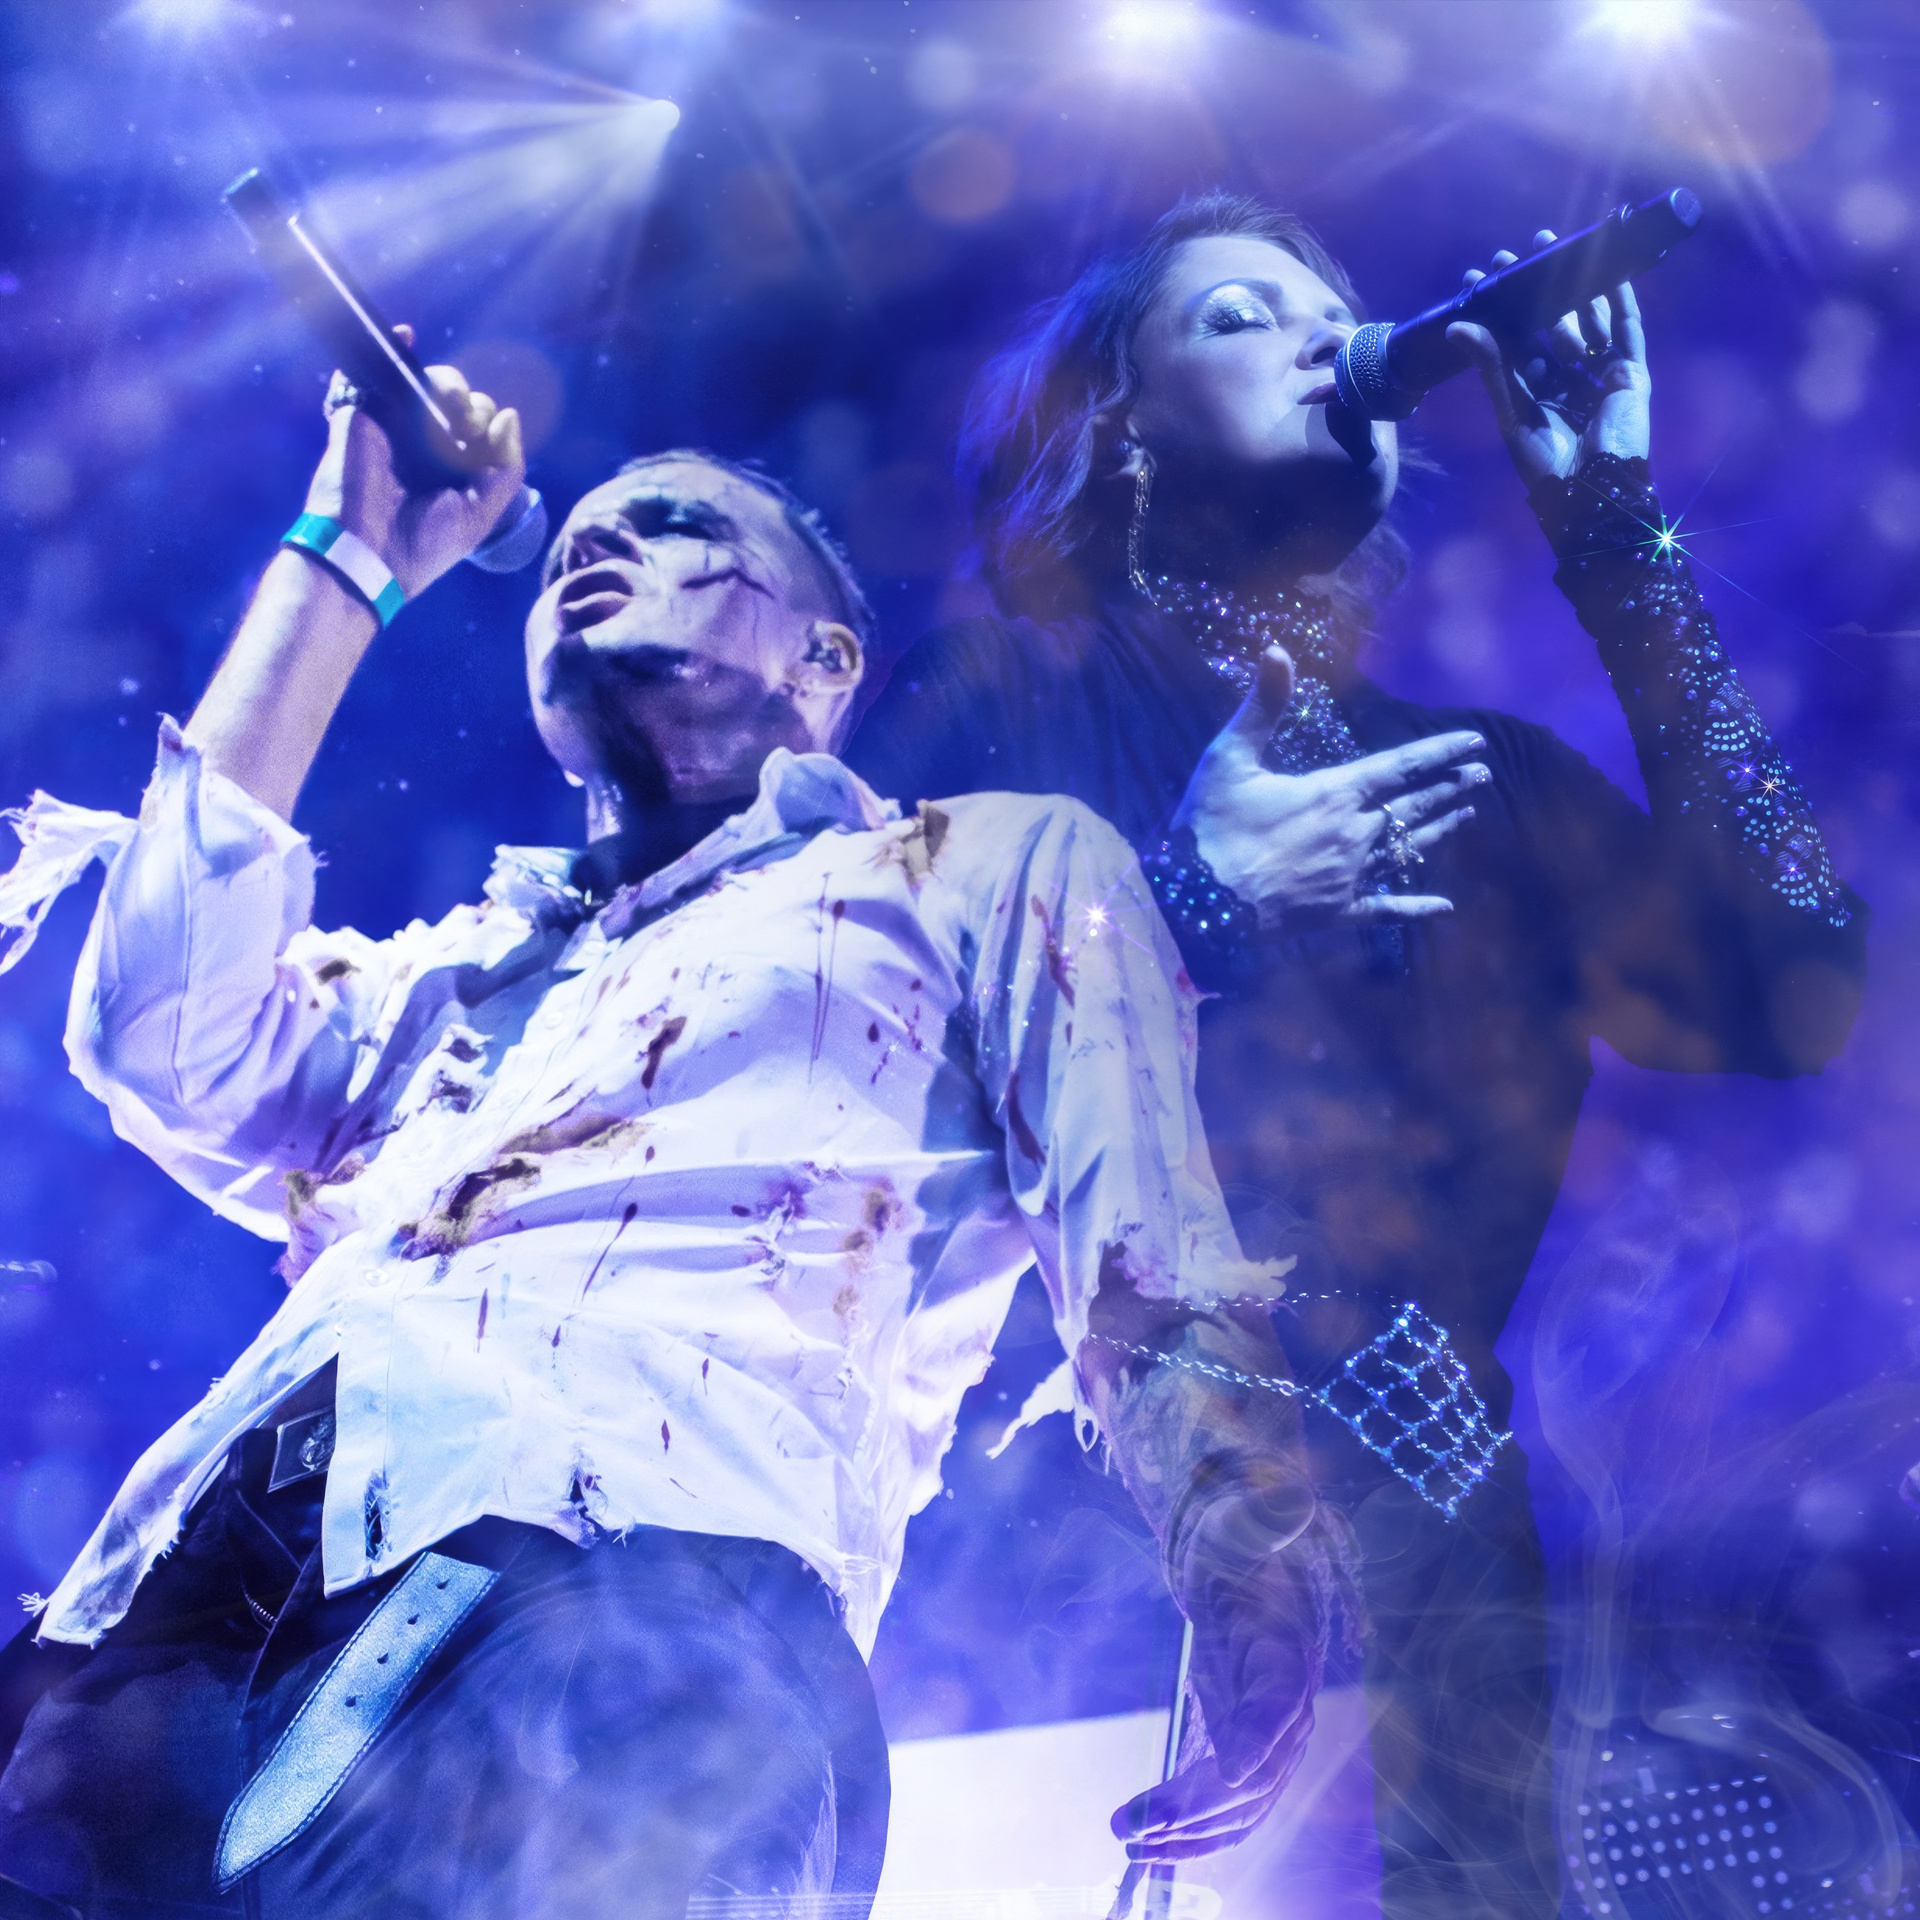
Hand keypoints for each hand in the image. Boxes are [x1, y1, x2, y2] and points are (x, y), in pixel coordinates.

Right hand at [302, 325, 524, 598]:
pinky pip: (370, 374)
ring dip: (447, 384)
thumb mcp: (482, 512)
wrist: (369, 553)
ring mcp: (393, 427)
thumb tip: (509, 414)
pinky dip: (390, 350)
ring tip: (451, 409)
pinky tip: (406, 335)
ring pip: (425, 384)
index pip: (480, 424)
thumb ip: (506, 467)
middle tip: (465, 431)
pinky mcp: (361, 415)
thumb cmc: (427, 542)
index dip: (488, 423)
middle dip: (471, 404)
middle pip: (457, 399)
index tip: (480, 445)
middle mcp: (425, 444)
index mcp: (453, 467)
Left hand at [1112, 1480, 1328, 1861]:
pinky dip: (1192, 1832)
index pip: (1280, 1700)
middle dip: (1200, 1803)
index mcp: (1286, 1650)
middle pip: (1254, 1770)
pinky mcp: (1241, 1752)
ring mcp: (1266, 1738)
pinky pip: (1226, 1807)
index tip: (1226, 1767)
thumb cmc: (1241, 1538)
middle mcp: (1286, 1707)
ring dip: (1189, 1832)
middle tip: (1135, 1824)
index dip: (1257, 1734)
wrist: (1246, 1568)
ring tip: (1129, 1842)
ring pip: (1238, 1804)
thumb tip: (1285, 1492)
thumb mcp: (1244, 1518)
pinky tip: (1147, 1846)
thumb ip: (1263, 1513)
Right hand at [1172, 646, 1488, 928]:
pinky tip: (1445, 908)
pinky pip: (1387, 909)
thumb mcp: (1229, 757)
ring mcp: (1351, 875)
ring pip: (1409, 848)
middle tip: (1483, 775)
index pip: (1402, 765)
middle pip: (1415, 805)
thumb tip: (1277, 649)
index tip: (1476, 742)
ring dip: (1441, 829)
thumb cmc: (1211, 826)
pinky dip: (1417, 908)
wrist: (1200, 902)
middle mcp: (1355, 832)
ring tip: (1468, 814)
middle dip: (1450, 787)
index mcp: (1335, 792)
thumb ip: (1262, 705)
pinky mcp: (1340, 911)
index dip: (1441, 751)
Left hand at [1446, 230, 1650, 489]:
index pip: (1517, 340)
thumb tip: (1455, 327)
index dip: (1503, 309)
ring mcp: (1602, 375)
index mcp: (1536, 392)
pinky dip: (1622, 301)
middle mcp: (1568, 379)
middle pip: (1553, 323)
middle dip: (1540, 287)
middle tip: (1523, 250)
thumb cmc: (1548, 463)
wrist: (1591, 492)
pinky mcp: (1632, 375)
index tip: (1483, 276)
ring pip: (1589, 320)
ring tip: (1557, 249)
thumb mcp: (1513, 410)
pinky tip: (1612, 271)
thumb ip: (1492, 366)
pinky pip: (1629, 331)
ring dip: (1576, 285)